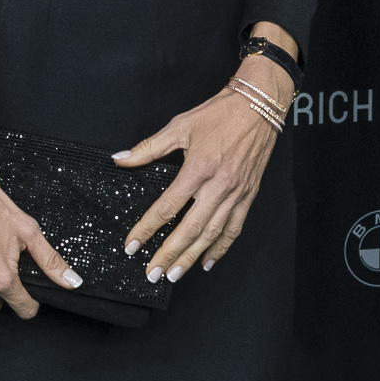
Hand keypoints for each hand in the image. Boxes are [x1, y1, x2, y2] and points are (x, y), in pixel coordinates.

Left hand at [113, 65, 287, 281]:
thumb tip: (120, 159)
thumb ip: (149, 148)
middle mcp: (218, 185)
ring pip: (212, 233)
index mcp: (197, 168)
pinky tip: (208, 261)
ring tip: (175, 275)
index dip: (147, 229)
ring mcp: (236, 193)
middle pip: (189, 229)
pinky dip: (221, 247)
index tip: (132, 245)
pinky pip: (234, 227)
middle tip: (152, 274)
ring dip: (192, 257)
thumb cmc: (220, 113)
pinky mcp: (249, 195)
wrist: (259, 105)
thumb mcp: (180, 126)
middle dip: (168, 254)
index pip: (167, 207)